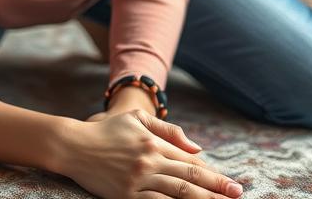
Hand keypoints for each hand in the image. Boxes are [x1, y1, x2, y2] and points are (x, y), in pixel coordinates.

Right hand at [61, 109, 242, 198]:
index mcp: (154, 142)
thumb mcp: (137, 120)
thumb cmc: (107, 131)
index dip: (211, 172)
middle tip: (237, 194)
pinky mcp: (126, 196)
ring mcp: (138, 180)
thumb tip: (198, 148)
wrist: (73, 145)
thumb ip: (169, 131)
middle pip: (190, 178)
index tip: (229, 182)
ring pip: (178, 194)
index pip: (190, 160)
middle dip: (217, 188)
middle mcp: (149, 161)